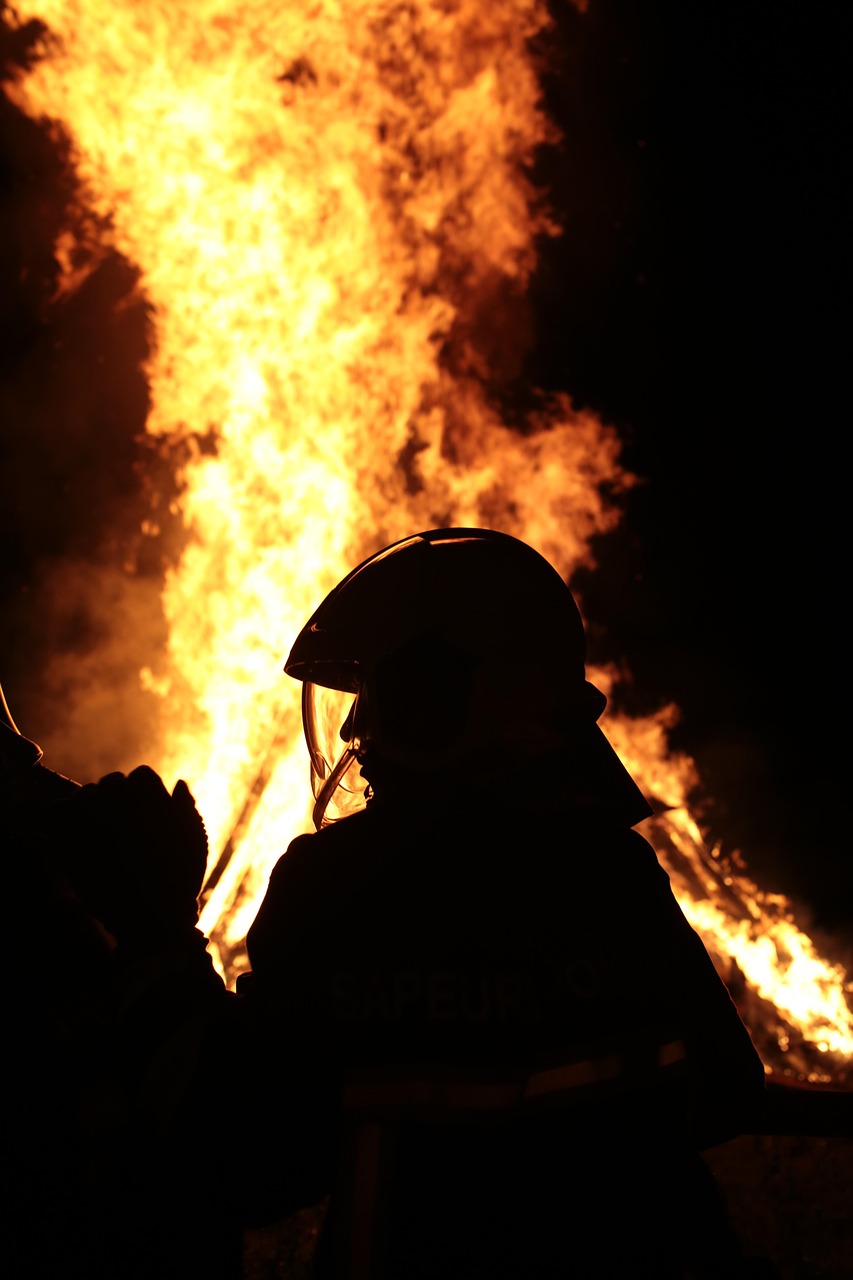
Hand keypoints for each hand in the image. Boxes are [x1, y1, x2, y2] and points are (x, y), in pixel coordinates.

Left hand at [56, 765, 208, 946]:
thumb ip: (186, 808)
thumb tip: (178, 784)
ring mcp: (91, 816)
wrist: (150, 917)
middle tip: (122, 826)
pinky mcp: (68, 836)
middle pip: (112, 782)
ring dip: (92, 806)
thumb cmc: (179, 879)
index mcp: (151, 795)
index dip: (144, 794)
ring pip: (85, 794)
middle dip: (117, 799)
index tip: (145, 814)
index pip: (141, 776)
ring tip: (100, 831)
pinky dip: (66, 817)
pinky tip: (78, 834)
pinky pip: (59, 811)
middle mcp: (119, 798)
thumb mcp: (195, 840)